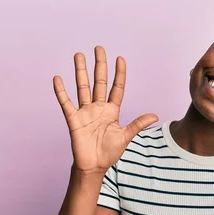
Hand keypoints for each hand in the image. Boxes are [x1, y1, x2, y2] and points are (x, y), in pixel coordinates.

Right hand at [53, 46, 158, 174]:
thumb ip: (138, 124)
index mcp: (112, 111)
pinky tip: (58, 78)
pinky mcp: (74, 119)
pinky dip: (61, 91)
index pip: (116, 88)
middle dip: (99, 65)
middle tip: (98, 48)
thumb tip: (155, 116)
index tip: (120, 58)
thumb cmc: (109, 152)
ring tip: (78, 55)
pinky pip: (66, 103)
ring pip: (82, 87)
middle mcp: (98, 108)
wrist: (94, 166)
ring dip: (80, 71)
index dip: (119, 74)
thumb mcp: (126, 136)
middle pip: (99, 82)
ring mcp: (85, 112)